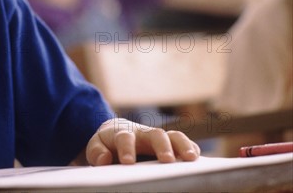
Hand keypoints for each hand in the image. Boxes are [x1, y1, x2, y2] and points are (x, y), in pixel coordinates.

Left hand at [85, 118, 199, 165]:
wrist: (116, 135)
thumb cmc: (107, 145)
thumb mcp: (96, 146)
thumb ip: (96, 152)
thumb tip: (104, 160)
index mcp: (122, 133)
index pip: (124, 137)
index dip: (127, 148)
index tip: (127, 162)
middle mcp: (143, 133)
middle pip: (155, 134)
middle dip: (161, 146)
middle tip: (166, 160)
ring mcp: (159, 138)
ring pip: (174, 136)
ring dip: (183, 146)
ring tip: (191, 159)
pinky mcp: (171, 145)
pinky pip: (185, 144)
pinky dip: (192, 149)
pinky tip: (199, 162)